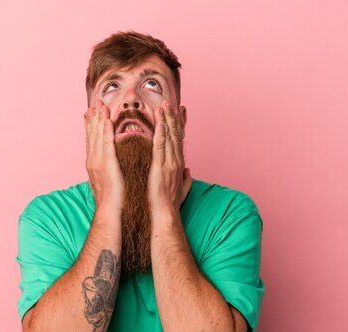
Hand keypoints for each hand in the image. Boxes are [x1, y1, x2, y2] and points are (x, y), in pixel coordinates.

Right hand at [85, 100, 124, 212]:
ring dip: (99, 120)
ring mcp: (98, 162)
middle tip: (95, 102)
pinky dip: (106, 132)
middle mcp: (93, 160)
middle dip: (94, 117)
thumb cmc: (112, 199)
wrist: (110, 211)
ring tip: (100, 106)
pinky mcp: (107, 165)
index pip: (92, 139)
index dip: (91, 125)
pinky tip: (107, 121)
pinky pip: (107, 145)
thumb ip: (107, 168)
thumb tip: (110, 162)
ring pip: (98, 136)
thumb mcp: (107, 180)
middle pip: (92, 134)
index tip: (91, 112)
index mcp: (94, 163)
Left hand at [148, 101, 192, 218]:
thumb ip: (186, 179)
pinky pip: (160, 145)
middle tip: (170, 101)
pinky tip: (158, 120)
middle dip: (173, 117)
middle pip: (176, 134)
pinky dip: (160, 131)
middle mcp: (177, 161)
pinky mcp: (161, 166)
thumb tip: (189, 172)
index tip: (180, 112)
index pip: (179, 140)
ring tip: (164, 104)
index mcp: (179, 164)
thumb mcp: (181, 190)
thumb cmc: (170, 205)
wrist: (165, 215)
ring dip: (166, 119)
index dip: (179, 125)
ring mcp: (170, 163)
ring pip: (169, 136)